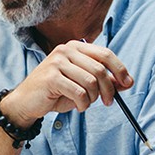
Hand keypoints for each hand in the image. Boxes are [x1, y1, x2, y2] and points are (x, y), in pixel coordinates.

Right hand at [4, 40, 133, 126]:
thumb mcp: (83, 85)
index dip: (120, 69)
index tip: (128, 83)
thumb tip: (127, 82)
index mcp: (75, 47)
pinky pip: (78, 92)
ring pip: (90, 82)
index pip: (105, 54)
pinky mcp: (51, 77)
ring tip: (87, 104)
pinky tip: (78, 107)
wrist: (27, 101)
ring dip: (93, 98)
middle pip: (100, 69)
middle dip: (109, 89)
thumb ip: (104, 81)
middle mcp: (65, 50)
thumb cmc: (56, 92)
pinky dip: (83, 104)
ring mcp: (57, 62)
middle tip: (108, 102)